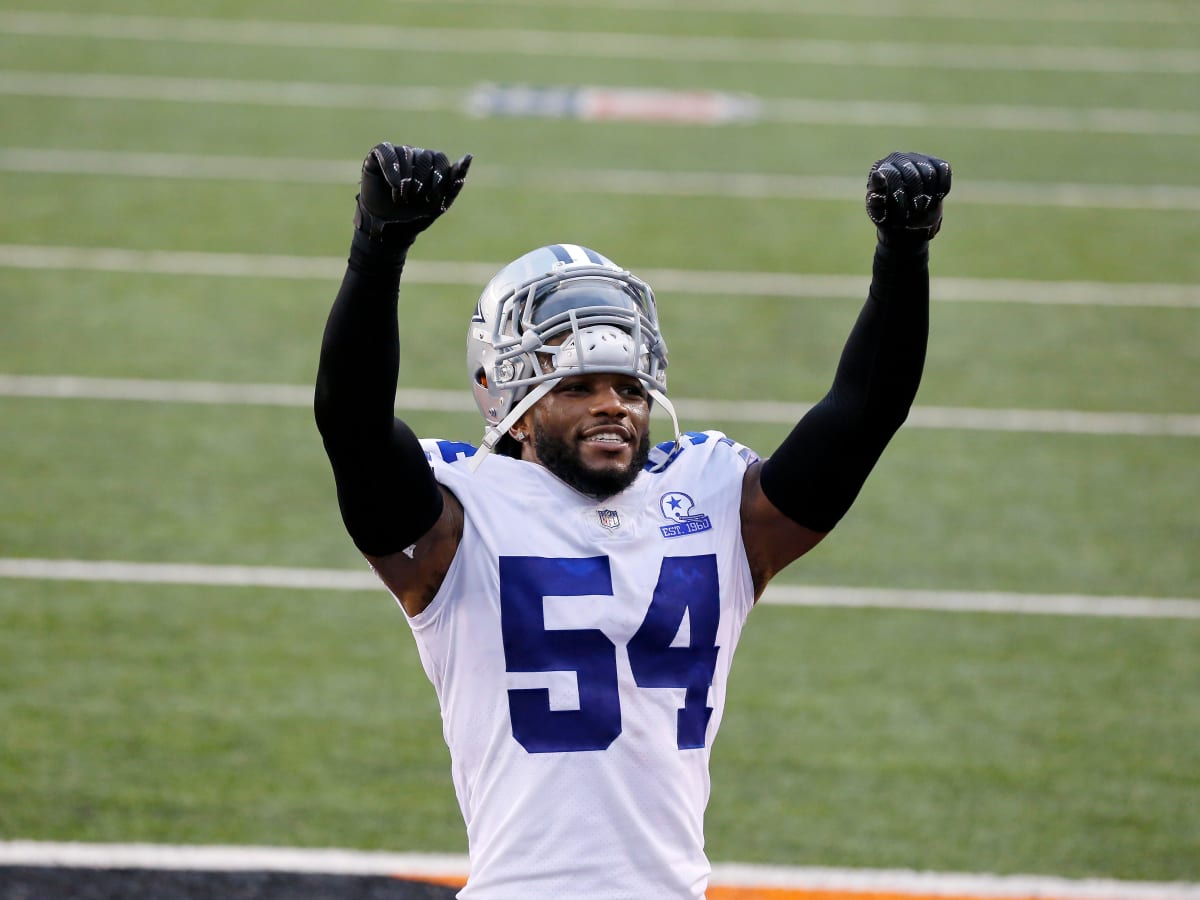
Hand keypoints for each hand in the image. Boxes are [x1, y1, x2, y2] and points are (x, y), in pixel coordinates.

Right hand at [354, 142, 471, 239]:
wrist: (389, 230)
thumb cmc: (416, 216)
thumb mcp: (440, 202)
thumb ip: (455, 181)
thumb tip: (469, 156)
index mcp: (432, 166)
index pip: (440, 159)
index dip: (438, 175)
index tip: (433, 196)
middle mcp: (415, 156)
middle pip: (424, 155)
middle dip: (422, 179)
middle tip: (417, 197)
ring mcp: (397, 155)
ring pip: (406, 153)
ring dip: (406, 178)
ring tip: (403, 197)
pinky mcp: (378, 156)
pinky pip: (387, 152)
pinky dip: (392, 168)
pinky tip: (395, 185)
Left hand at [865, 152, 950, 244]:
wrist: (907, 221)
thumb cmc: (889, 215)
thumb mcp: (878, 212)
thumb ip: (876, 195)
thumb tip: (877, 174)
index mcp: (882, 168)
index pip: (894, 176)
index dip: (900, 199)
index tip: (900, 216)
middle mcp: (899, 158)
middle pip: (913, 176)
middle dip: (915, 199)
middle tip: (914, 211)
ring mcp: (919, 158)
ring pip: (930, 173)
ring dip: (929, 195)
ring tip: (922, 206)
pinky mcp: (935, 163)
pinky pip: (944, 170)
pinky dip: (942, 188)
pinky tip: (935, 198)